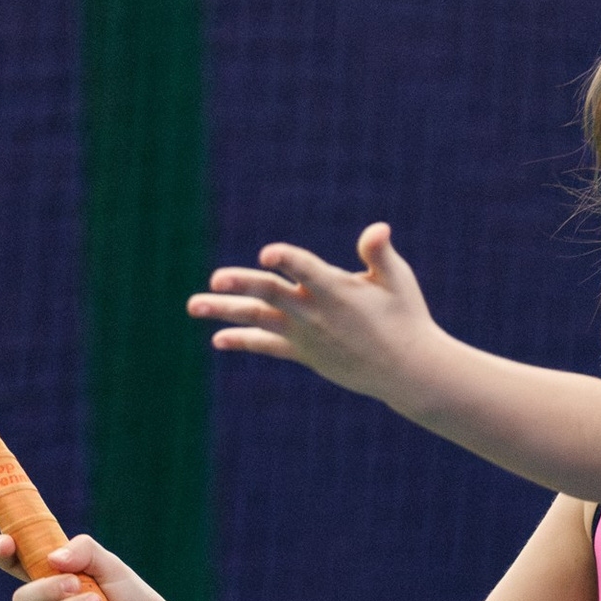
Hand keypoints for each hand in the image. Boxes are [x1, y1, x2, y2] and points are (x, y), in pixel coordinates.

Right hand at [0, 525, 168, 600]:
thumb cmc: (132, 598)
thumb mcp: (110, 565)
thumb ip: (84, 550)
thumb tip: (52, 558)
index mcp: (52, 580)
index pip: (16, 565)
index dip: (2, 553)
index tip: (5, 545)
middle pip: (21, 599)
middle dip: (46, 589)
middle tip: (77, 584)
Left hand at [188, 222, 441, 403]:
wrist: (407, 371)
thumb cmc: (406, 317)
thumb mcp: (398, 281)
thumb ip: (380, 253)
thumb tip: (378, 229)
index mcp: (338, 291)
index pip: (308, 271)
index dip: (288, 259)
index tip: (268, 252)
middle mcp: (315, 314)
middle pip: (271, 295)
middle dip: (242, 286)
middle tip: (214, 280)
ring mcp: (306, 336)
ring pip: (259, 320)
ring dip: (224, 312)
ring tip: (193, 305)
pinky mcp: (304, 354)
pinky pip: (267, 346)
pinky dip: (242, 341)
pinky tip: (217, 339)